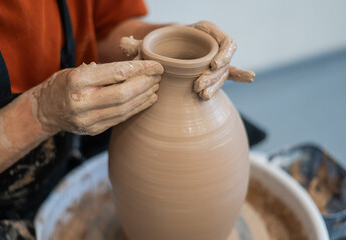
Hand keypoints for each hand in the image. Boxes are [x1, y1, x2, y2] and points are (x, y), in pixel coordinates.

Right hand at [33, 61, 162, 134]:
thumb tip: (136, 67)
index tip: (156, 65)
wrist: (45, 110)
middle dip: (145, 84)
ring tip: (156, 86)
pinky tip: (148, 99)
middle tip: (159, 76)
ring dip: (144, 97)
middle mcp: (82, 102)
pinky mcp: (94, 130)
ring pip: (125, 109)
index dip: (139, 69)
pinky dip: (137, 108)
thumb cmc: (64, 84)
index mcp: (77, 81)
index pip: (116, 73)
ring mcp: (88, 119)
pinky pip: (121, 118)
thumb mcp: (78, 70)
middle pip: (124, 94)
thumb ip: (104, 70)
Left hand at [120, 22, 254, 99]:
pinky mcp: (212, 71)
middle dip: (214, 76)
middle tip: (198, 88)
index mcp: (202, 32)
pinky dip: (240, 75)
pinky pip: (229, 73)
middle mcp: (211, 44)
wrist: (162, 53)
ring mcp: (213, 59)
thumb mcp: (147, 47)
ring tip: (202, 96)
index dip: (222, 54)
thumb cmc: (156, 47)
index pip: (222, 40)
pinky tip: (250, 78)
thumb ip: (137, 46)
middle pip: (224, 60)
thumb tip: (124, 44)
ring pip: (224, 73)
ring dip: (216, 85)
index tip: (211, 67)